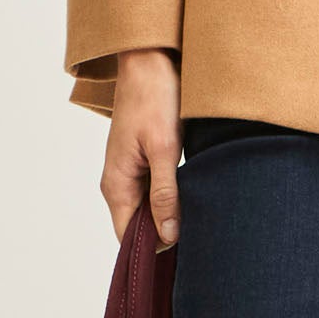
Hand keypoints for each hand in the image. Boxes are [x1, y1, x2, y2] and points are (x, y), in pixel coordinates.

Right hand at [101, 48, 181, 244]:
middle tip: (200, 242)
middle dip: (165, 237)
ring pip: (148, 210)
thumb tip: (167, 235)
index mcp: (117, 184)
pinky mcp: (142, 161)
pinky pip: (153, 193)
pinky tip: (194, 200)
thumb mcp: (165, 148)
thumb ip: (165, 194)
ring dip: (170, 217)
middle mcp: (118, 183)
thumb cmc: (155, 98)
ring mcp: (129, 172)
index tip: (184, 257)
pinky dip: (171, 200)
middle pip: (138, 227)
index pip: (129, 238)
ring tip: (201, 223)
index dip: (153, 252)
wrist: (150, 59)